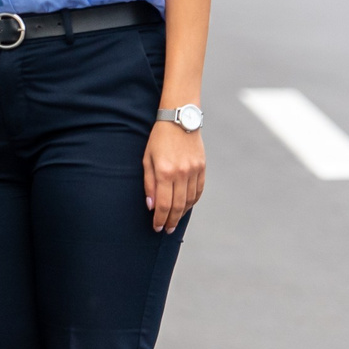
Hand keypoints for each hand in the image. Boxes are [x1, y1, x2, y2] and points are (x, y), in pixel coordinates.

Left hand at [144, 119, 204, 233]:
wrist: (179, 119)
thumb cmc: (158, 139)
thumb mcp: (147, 158)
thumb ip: (149, 183)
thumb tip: (150, 206)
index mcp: (164, 172)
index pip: (163, 204)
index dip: (159, 219)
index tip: (156, 227)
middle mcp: (180, 173)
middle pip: (177, 206)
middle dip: (171, 221)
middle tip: (166, 230)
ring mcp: (193, 171)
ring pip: (189, 200)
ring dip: (182, 214)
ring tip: (175, 221)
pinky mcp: (202, 167)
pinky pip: (198, 190)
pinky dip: (193, 201)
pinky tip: (186, 207)